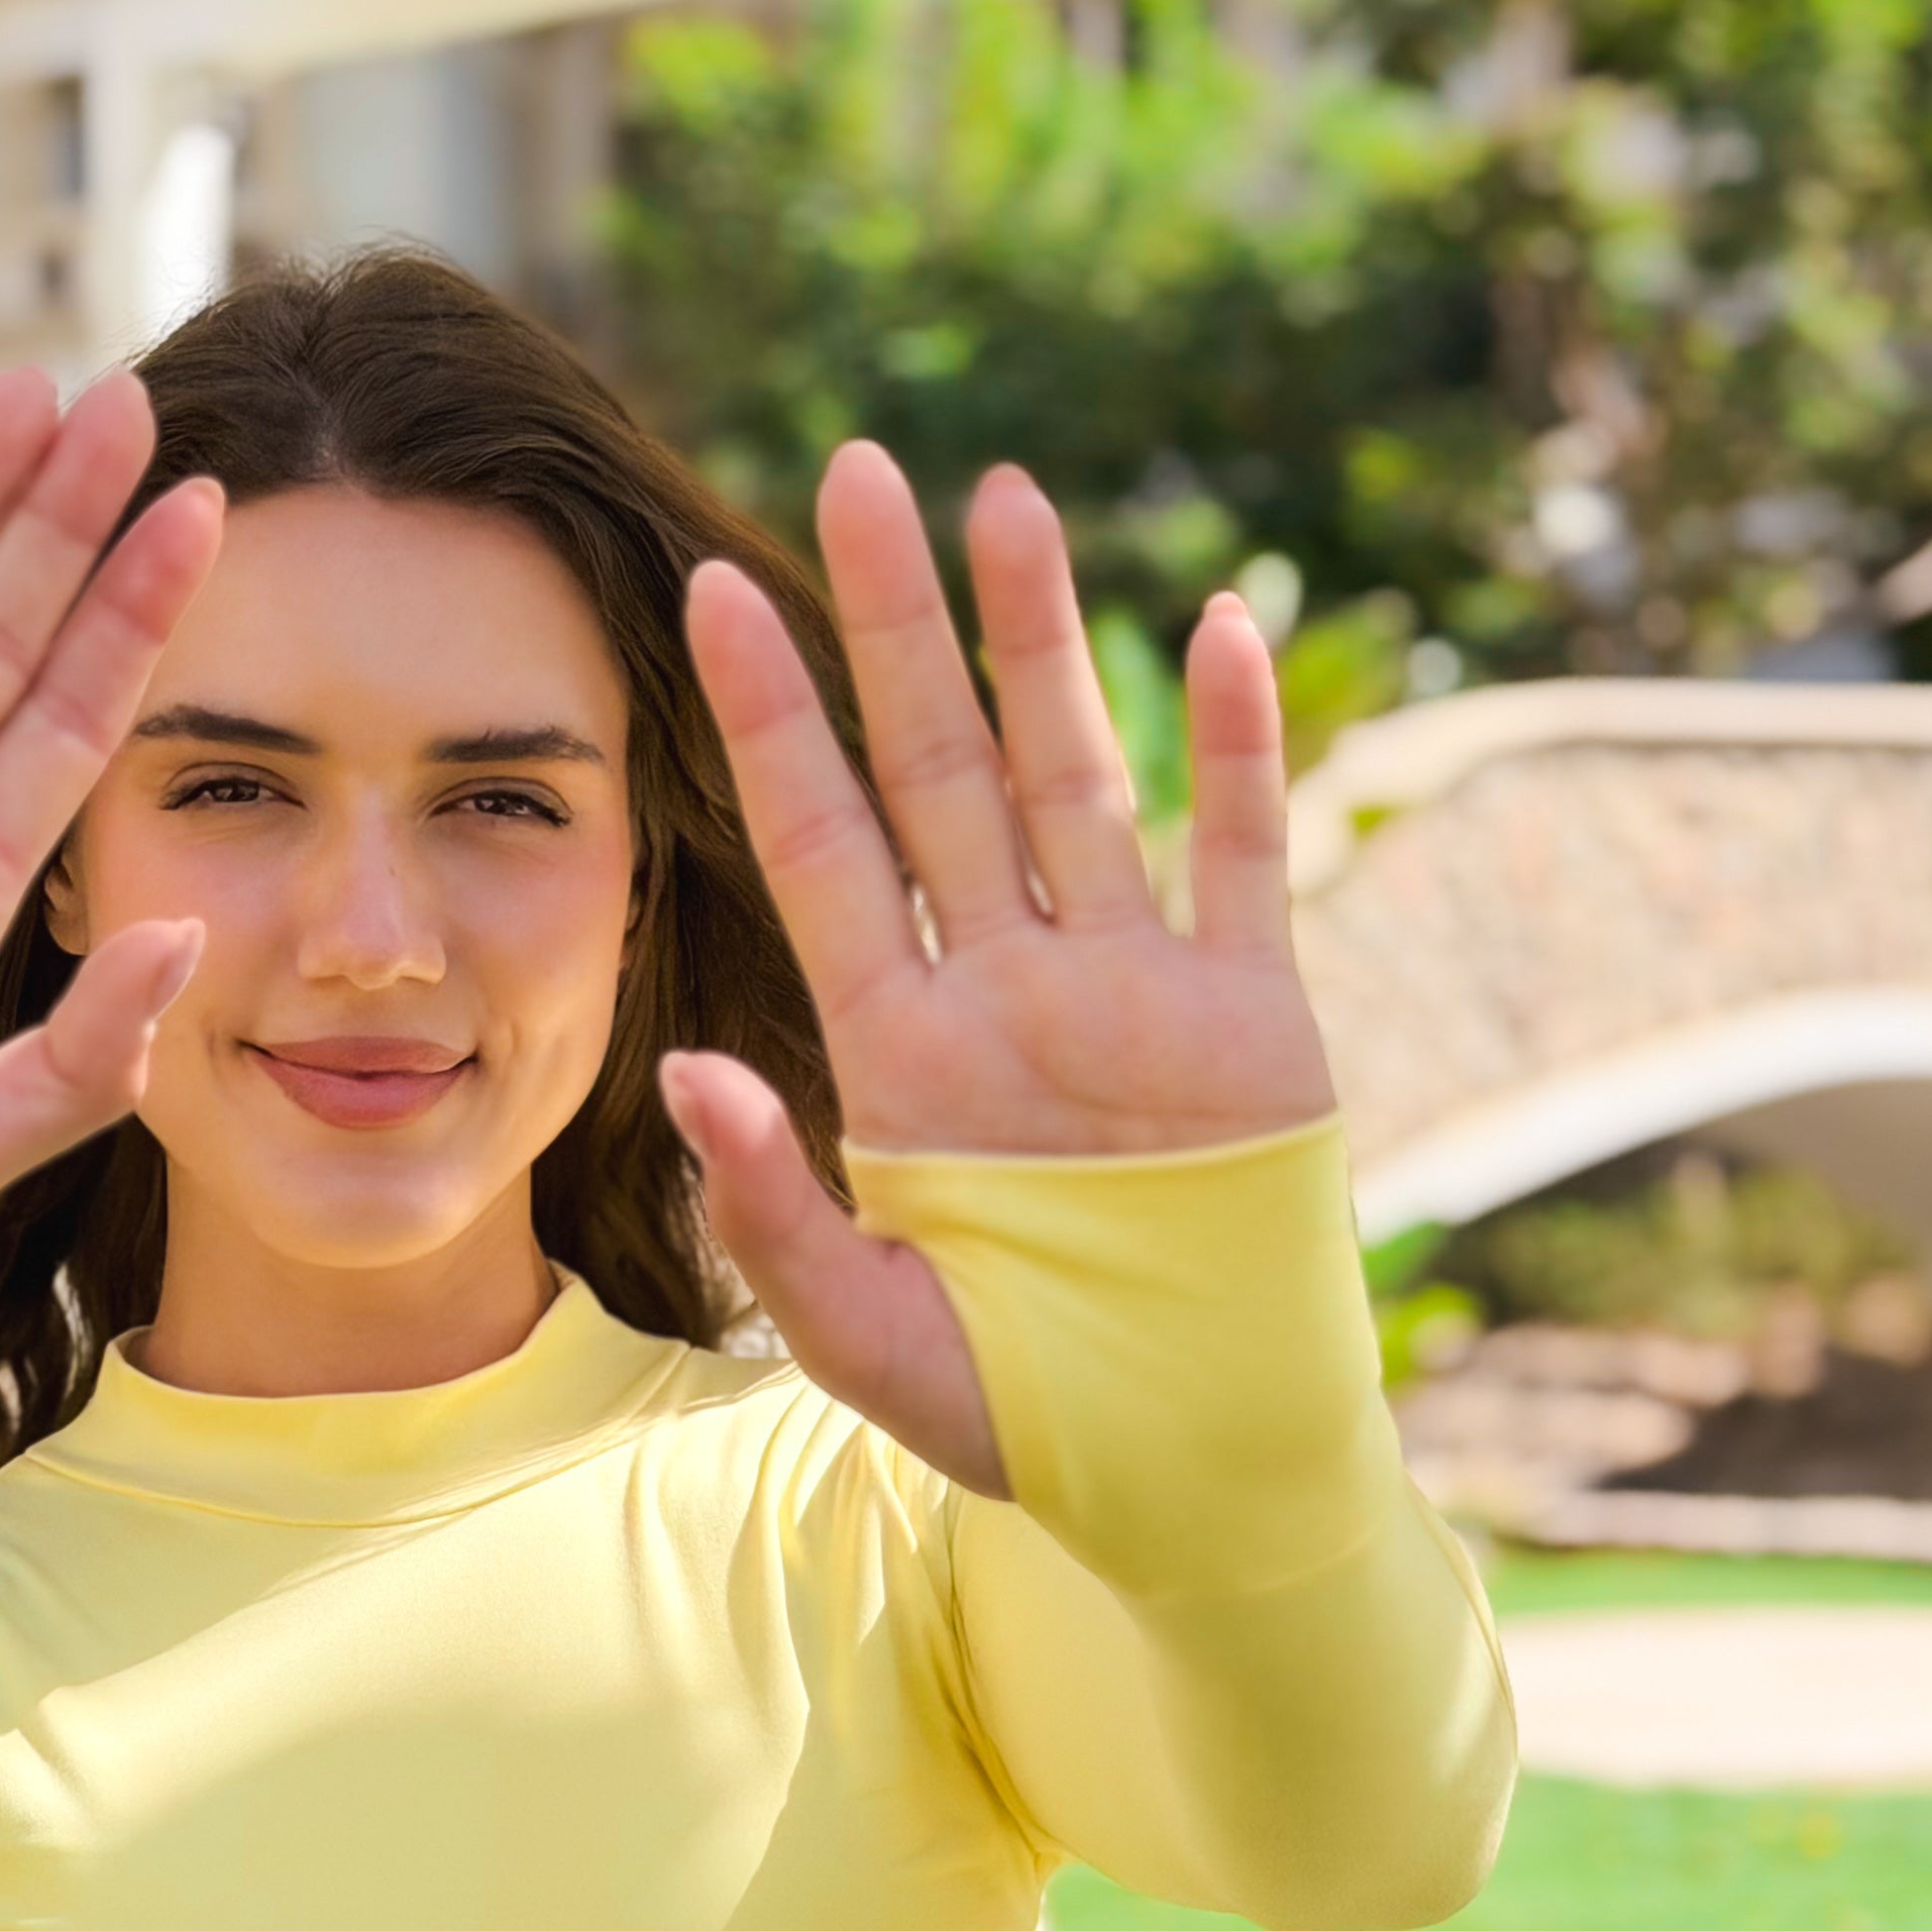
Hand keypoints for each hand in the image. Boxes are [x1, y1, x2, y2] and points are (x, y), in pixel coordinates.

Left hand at [661, 446, 1334, 1496]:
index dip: (767, 717)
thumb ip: (770, 1209)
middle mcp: (1004, 988)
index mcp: (900, 1050)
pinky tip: (1220, 624)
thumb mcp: (862, 1332)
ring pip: (1074, 772)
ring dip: (1043, 637)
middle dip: (894, 620)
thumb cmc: (1017, 1413)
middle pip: (934, 765)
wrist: (1186, 1462)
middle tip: (851, 467)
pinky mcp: (1250, 1013)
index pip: (817, 843)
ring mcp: (1129, 987)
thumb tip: (680, 1076)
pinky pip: (1240, 850)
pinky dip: (1240, 742)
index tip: (708, 590)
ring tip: (1002, 492)